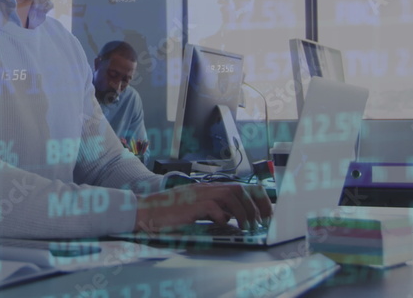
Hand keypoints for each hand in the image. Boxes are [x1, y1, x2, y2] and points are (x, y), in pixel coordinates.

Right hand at [133, 182, 272, 232]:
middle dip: (255, 205)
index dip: (256, 197)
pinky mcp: (192, 205)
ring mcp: (199, 195)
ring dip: (243, 213)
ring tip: (247, 227)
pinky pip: (215, 208)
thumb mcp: (196, 209)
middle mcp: (205, 188)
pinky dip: (223, 217)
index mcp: (207, 188)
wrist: (147, 210)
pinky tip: (224, 225)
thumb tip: (232, 218)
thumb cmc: (169, 212)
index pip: (239, 186)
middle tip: (261, 221)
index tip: (266, 211)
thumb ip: (214, 210)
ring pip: (231, 196)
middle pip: (239, 189)